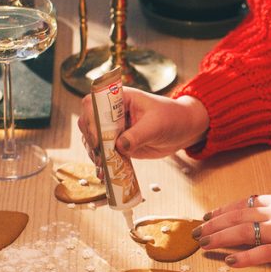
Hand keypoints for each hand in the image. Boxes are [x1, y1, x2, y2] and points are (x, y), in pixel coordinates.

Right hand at [78, 90, 208, 166]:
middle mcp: (113, 112)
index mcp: (120, 98)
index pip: (94, 103)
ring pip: (93, 139)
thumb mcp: (157, 125)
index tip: (98, 138)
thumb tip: (119, 146)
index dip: (91, 119)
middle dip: (91, 139)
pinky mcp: (118, 144)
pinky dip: (102, 162)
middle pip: (88, 122)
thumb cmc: (172, 118)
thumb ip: (138, 134)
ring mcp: (114, 129)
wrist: (182, 130)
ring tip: (102, 167)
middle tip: (100, 156)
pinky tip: (104, 173)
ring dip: (95, 153)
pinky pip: (104, 152)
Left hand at [193, 153, 270, 265]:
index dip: (225, 210)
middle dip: (214, 224)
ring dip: (220, 238)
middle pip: (237, 218)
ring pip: (242, 234)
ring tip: (204, 244)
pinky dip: (244, 258)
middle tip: (197, 232)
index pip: (245, 203)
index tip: (211, 216)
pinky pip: (260, 254)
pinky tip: (229, 261)